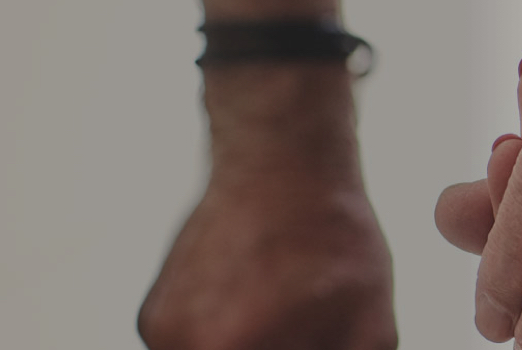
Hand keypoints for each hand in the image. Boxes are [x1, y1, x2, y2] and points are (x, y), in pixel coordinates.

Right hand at [139, 2, 393, 345]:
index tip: (314, 339)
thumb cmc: (335, 231)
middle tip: (303, 321)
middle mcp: (183, 344)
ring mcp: (159, 330)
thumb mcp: (373, 317)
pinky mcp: (148, 314)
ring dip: (252, 346)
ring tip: (284, 302)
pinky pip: (194, 343)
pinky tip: (258, 293)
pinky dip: (228, 331)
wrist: (277, 152)